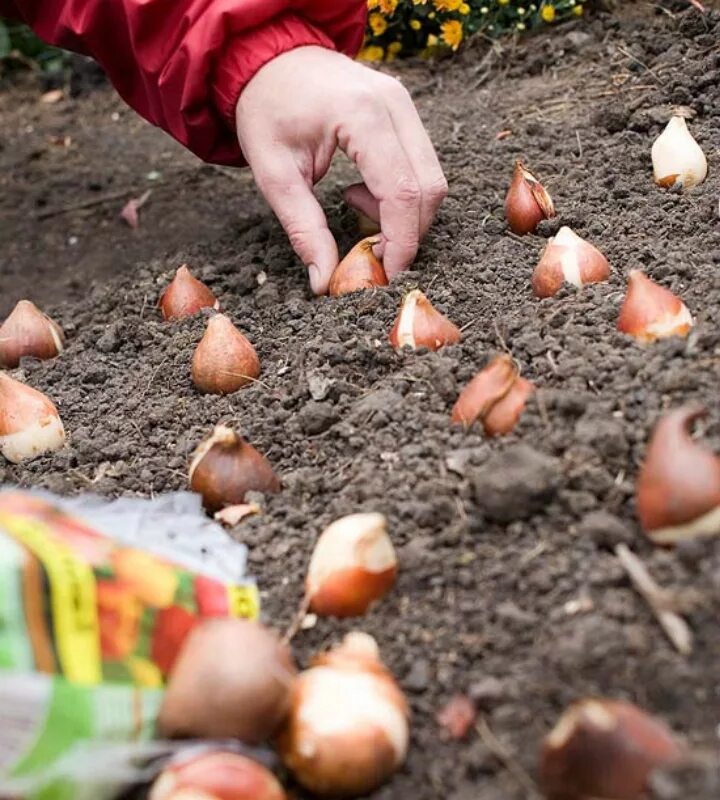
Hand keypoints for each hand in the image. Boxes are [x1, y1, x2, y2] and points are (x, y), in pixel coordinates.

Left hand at [235, 46, 446, 294]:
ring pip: (431, 178)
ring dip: (404, 215)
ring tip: (356, 211)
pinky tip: (362, 193)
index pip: (402, 192)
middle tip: (371, 257)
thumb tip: (324, 280)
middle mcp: (394, 104)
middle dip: (408, 234)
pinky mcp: (405, 110)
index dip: (401, 242)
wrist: (268, 56)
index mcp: (361, 115)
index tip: (386, 276)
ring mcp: (404, 103)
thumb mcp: (274, 174)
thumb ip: (303, 229)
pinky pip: (421, 164)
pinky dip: (401, 195)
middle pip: (428, 188)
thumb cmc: (266, 109)